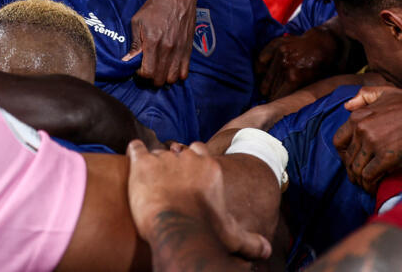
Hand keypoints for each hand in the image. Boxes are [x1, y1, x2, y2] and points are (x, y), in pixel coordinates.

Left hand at [126, 0, 194, 85]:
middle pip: (160, 79)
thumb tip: (127, 60)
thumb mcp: (138, 21)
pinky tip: (170, 67)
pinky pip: (185, 72)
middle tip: (147, 70)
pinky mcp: (188, 49)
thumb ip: (134, 43)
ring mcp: (180, 50)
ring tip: (159, 69)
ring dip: (164, 78)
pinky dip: (177, 74)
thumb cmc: (155, 6)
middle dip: (151, 78)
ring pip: (172, 78)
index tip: (138, 68)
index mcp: (153, 42)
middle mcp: (168, 49)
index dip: (141, 74)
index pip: (148, 72)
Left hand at [127, 140, 271, 261]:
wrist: (177, 229)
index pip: (199, 150)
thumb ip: (250, 241)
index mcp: (209, 167)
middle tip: (166, 177)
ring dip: (153, 160)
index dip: (192, 160)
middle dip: (173, 160)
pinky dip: (135, 150)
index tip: (187, 171)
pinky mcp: (143, 163)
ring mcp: (165, 158)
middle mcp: (188, 158)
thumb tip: (266, 252)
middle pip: (178, 150)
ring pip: (157, 151)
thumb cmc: (206, 233)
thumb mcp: (232, 236)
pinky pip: (136, 147)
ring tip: (149, 176)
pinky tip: (134, 156)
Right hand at [255, 27, 341, 99]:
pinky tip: (261, 71)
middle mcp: (284, 65)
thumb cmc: (321, 65)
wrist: (324, 42)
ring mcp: (279, 54)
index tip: (274, 105)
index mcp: (294, 77)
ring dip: (265, 84)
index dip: (275, 102)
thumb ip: (299, 92)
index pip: (278, 96)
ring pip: (266, 75)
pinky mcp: (277, 44)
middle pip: (271, 87)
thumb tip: (286, 103)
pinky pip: (262, 57)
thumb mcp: (314, 82)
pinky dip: (260, 65)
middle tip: (269, 98)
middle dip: (270, 94)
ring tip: (265, 89)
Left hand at [332, 86, 401, 191]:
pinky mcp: (387, 157)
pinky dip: (370, 185)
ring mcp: (373, 143)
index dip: (343, 154)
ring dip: (361, 180)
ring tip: (368, 185)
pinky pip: (370, 176)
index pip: (338, 141)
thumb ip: (363, 97)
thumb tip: (346, 106)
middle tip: (361, 177)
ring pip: (356, 170)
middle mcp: (361, 129)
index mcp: (358, 116)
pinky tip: (376, 187)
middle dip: (352, 170)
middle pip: (348, 158)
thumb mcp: (384, 92)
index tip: (352, 161)